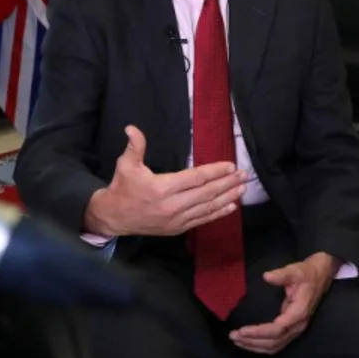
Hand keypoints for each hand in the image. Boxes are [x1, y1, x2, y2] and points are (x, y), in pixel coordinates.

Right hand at [85, 125, 245, 236]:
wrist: (114, 217)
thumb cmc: (123, 188)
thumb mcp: (125, 165)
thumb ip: (134, 146)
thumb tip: (132, 128)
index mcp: (162, 188)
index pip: (195, 178)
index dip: (214, 172)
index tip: (230, 166)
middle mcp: (172, 205)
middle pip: (206, 193)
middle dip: (227, 183)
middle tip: (244, 175)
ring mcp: (176, 219)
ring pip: (207, 208)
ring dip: (227, 197)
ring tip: (242, 189)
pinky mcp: (177, 228)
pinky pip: (202, 220)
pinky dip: (218, 213)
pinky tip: (231, 206)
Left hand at [228, 252, 340, 354]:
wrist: (320, 277)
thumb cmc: (305, 274)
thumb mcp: (294, 271)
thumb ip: (281, 275)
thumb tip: (266, 276)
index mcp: (299, 312)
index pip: (277, 329)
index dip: (259, 332)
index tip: (242, 330)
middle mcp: (298, 325)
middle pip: (274, 341)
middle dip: (253, 341)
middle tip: (233, 335)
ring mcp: (296, 330)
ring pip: (275, 346)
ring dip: (255, 346)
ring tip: (237, 341)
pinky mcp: (291, 330)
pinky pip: (276, 344)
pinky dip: (261, 346)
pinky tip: (249, 343)